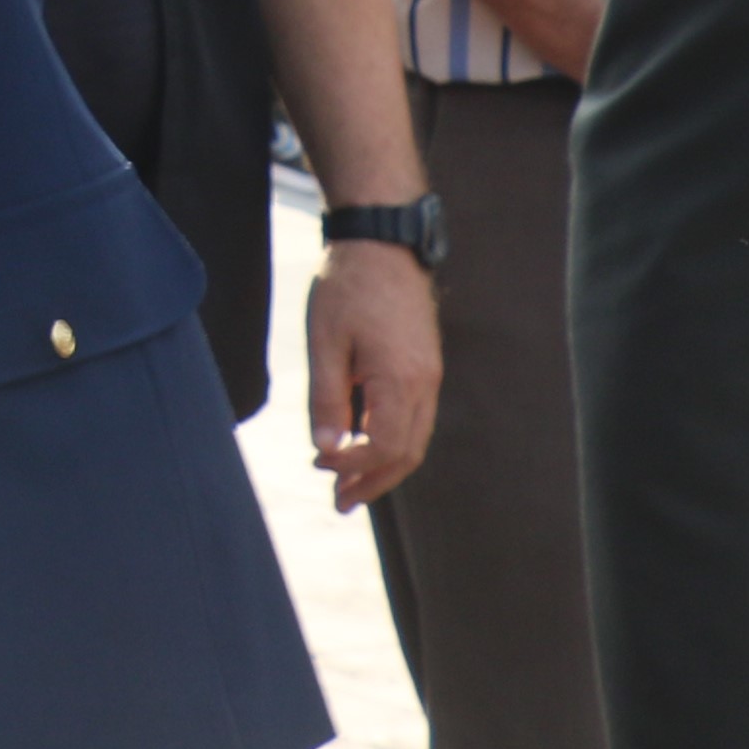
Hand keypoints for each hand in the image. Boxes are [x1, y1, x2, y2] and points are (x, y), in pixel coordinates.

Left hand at [306, 237, 442, 507]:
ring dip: (382, 466)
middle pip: (406, 453)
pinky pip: (413, 418)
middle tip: (339, 503)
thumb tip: (326, 447)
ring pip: (414, 439)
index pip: (385, 447)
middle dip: (372, 482)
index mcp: (401, 380)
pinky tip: (361, 444)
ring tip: (346, 484)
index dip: (354, 467)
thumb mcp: (324, 343)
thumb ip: (326, 399)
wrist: (382, 245)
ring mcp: (429, 376)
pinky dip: (390, 440)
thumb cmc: (347, 289)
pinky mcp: (425, 367)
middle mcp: (425, 384)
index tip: (319, 466)